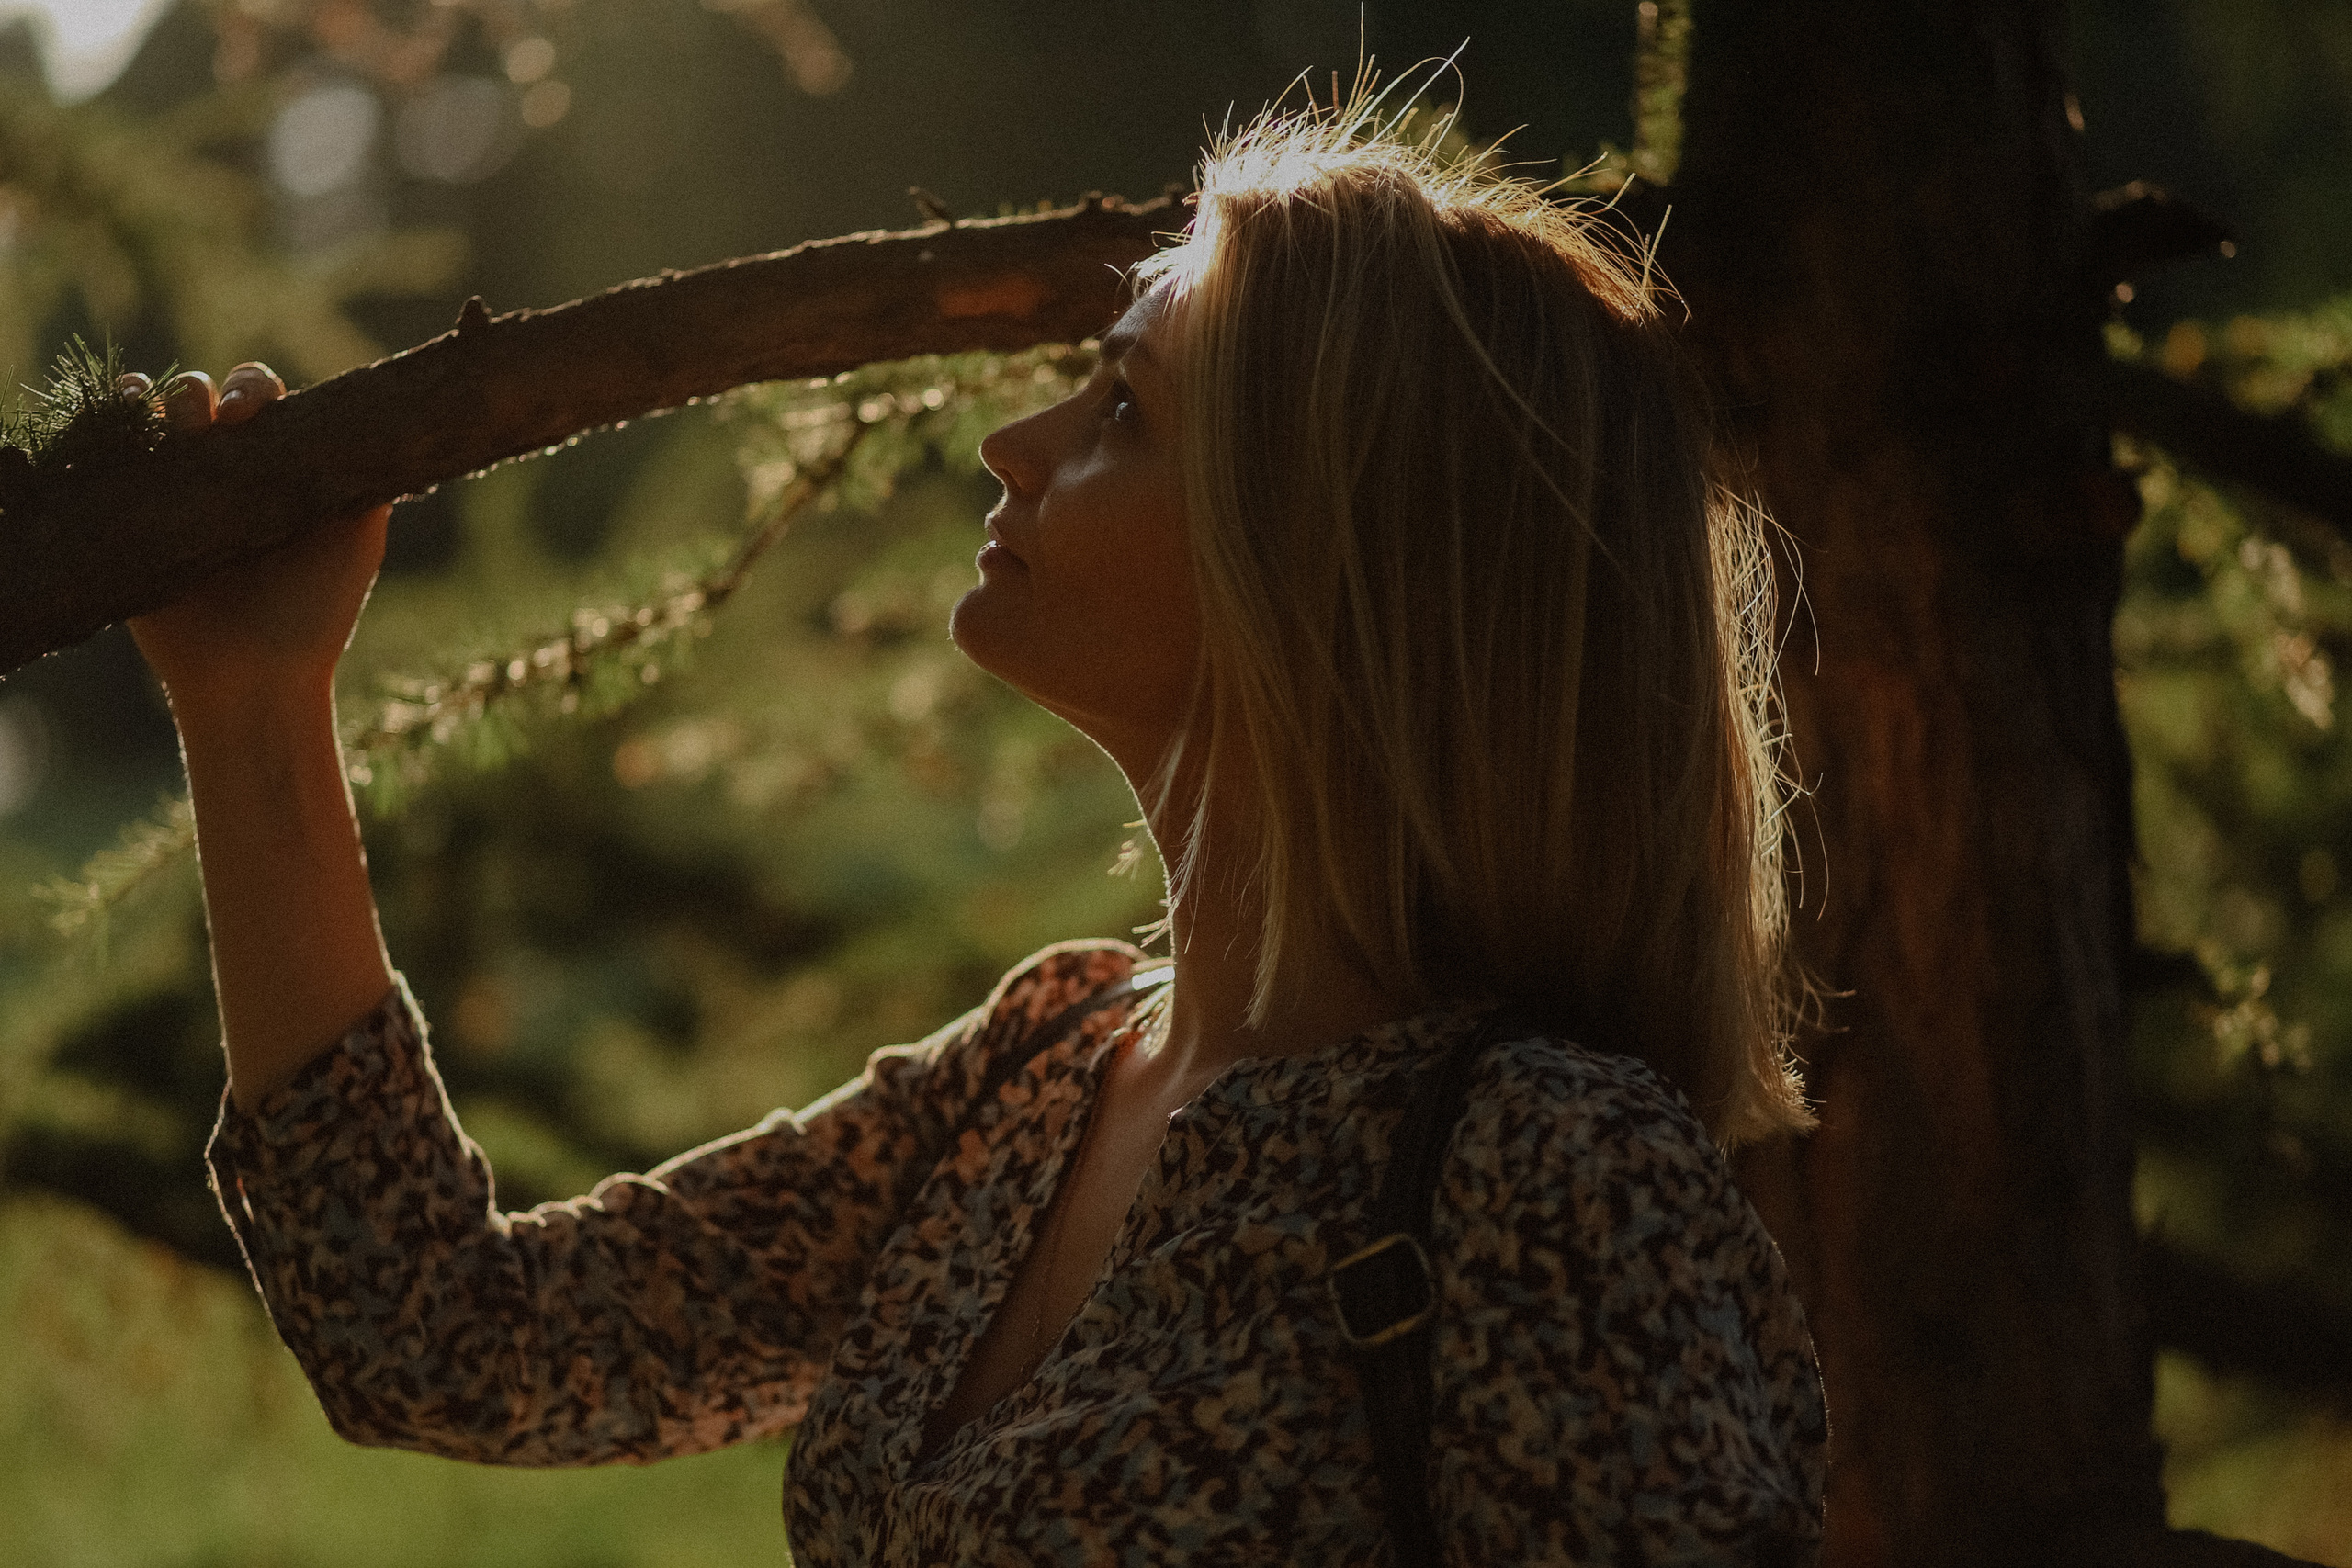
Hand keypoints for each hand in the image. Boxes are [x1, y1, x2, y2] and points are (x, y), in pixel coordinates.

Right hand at [124, 364, 392, 709]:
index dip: (254, 393)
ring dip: (161, 403)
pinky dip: (114, 421)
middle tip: (216, 423)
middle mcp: (225, 472)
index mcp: (277, 469)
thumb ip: (369, 482)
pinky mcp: (127, 515)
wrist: (255, 678)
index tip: (253, 415)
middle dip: (205, 393)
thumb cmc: (316, 611)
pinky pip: (112, 453)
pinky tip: (126, 413)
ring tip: (177, 427)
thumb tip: (379, 422)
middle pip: (206, 399)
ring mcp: (174, 490)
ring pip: (156, 417)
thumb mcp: (358, 540)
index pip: (262, 403)